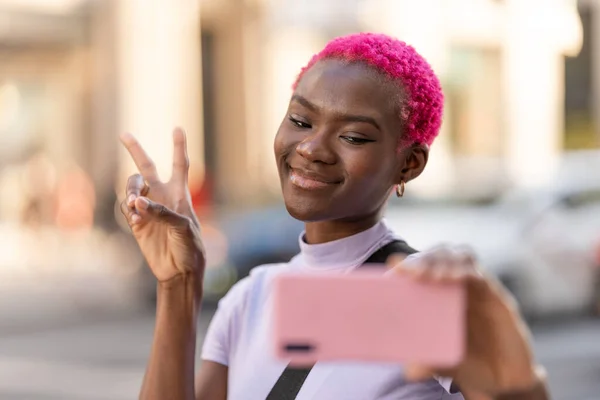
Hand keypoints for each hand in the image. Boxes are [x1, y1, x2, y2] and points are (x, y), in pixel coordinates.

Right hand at [119, 128, 204, 284]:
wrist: (180, 271)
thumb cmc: (190, 247)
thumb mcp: (183, 227)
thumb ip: (162, 213)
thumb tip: (138, 202)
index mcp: (180, 194)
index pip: (179, 165)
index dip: (179, 147)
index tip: (178, 128)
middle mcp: (162, 197)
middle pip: (146, 167)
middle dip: (135, 151)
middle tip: (124, 134)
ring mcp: (148, 209)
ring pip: (132, 187)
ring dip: (131, 190)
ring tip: (136, 203)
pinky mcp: (136, 223)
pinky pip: (126, 207)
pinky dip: (128, 209)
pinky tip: (137, 219)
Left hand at [387, 246, 538, 397]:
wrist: (506, 381)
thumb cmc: (469, 368)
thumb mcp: (446, 366)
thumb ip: (431, 363)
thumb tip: (409, 372)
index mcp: (434, 299)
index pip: (418, 268)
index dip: (407, 264)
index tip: (394, 266)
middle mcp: (454, 289)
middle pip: (438, 255)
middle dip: (425, 259)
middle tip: (414, 272)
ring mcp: (475, 289)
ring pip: (459, 256)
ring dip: (445, 260)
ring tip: (435, 276)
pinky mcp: (496, 296)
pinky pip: (481, 274)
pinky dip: (467, 271)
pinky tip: (457, 278)